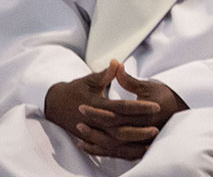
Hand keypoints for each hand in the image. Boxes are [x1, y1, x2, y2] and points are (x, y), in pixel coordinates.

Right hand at [43, 60, 162, 159]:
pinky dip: (123, 150)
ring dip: (133, 142)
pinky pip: (109, 149)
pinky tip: (137, 150)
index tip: (155, 106)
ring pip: (115, 142)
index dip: (139, 107)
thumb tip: (117, 63)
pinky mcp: (91, 140)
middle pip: (120, 129)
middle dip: (139, 129)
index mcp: (95, 105)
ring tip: (150, 140)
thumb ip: (105, 74)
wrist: (55, 105)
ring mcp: (92, 133)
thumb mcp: (90, 80)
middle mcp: (94, 122)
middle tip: (157, 127)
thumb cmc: (75, 90)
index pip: (121, 108)